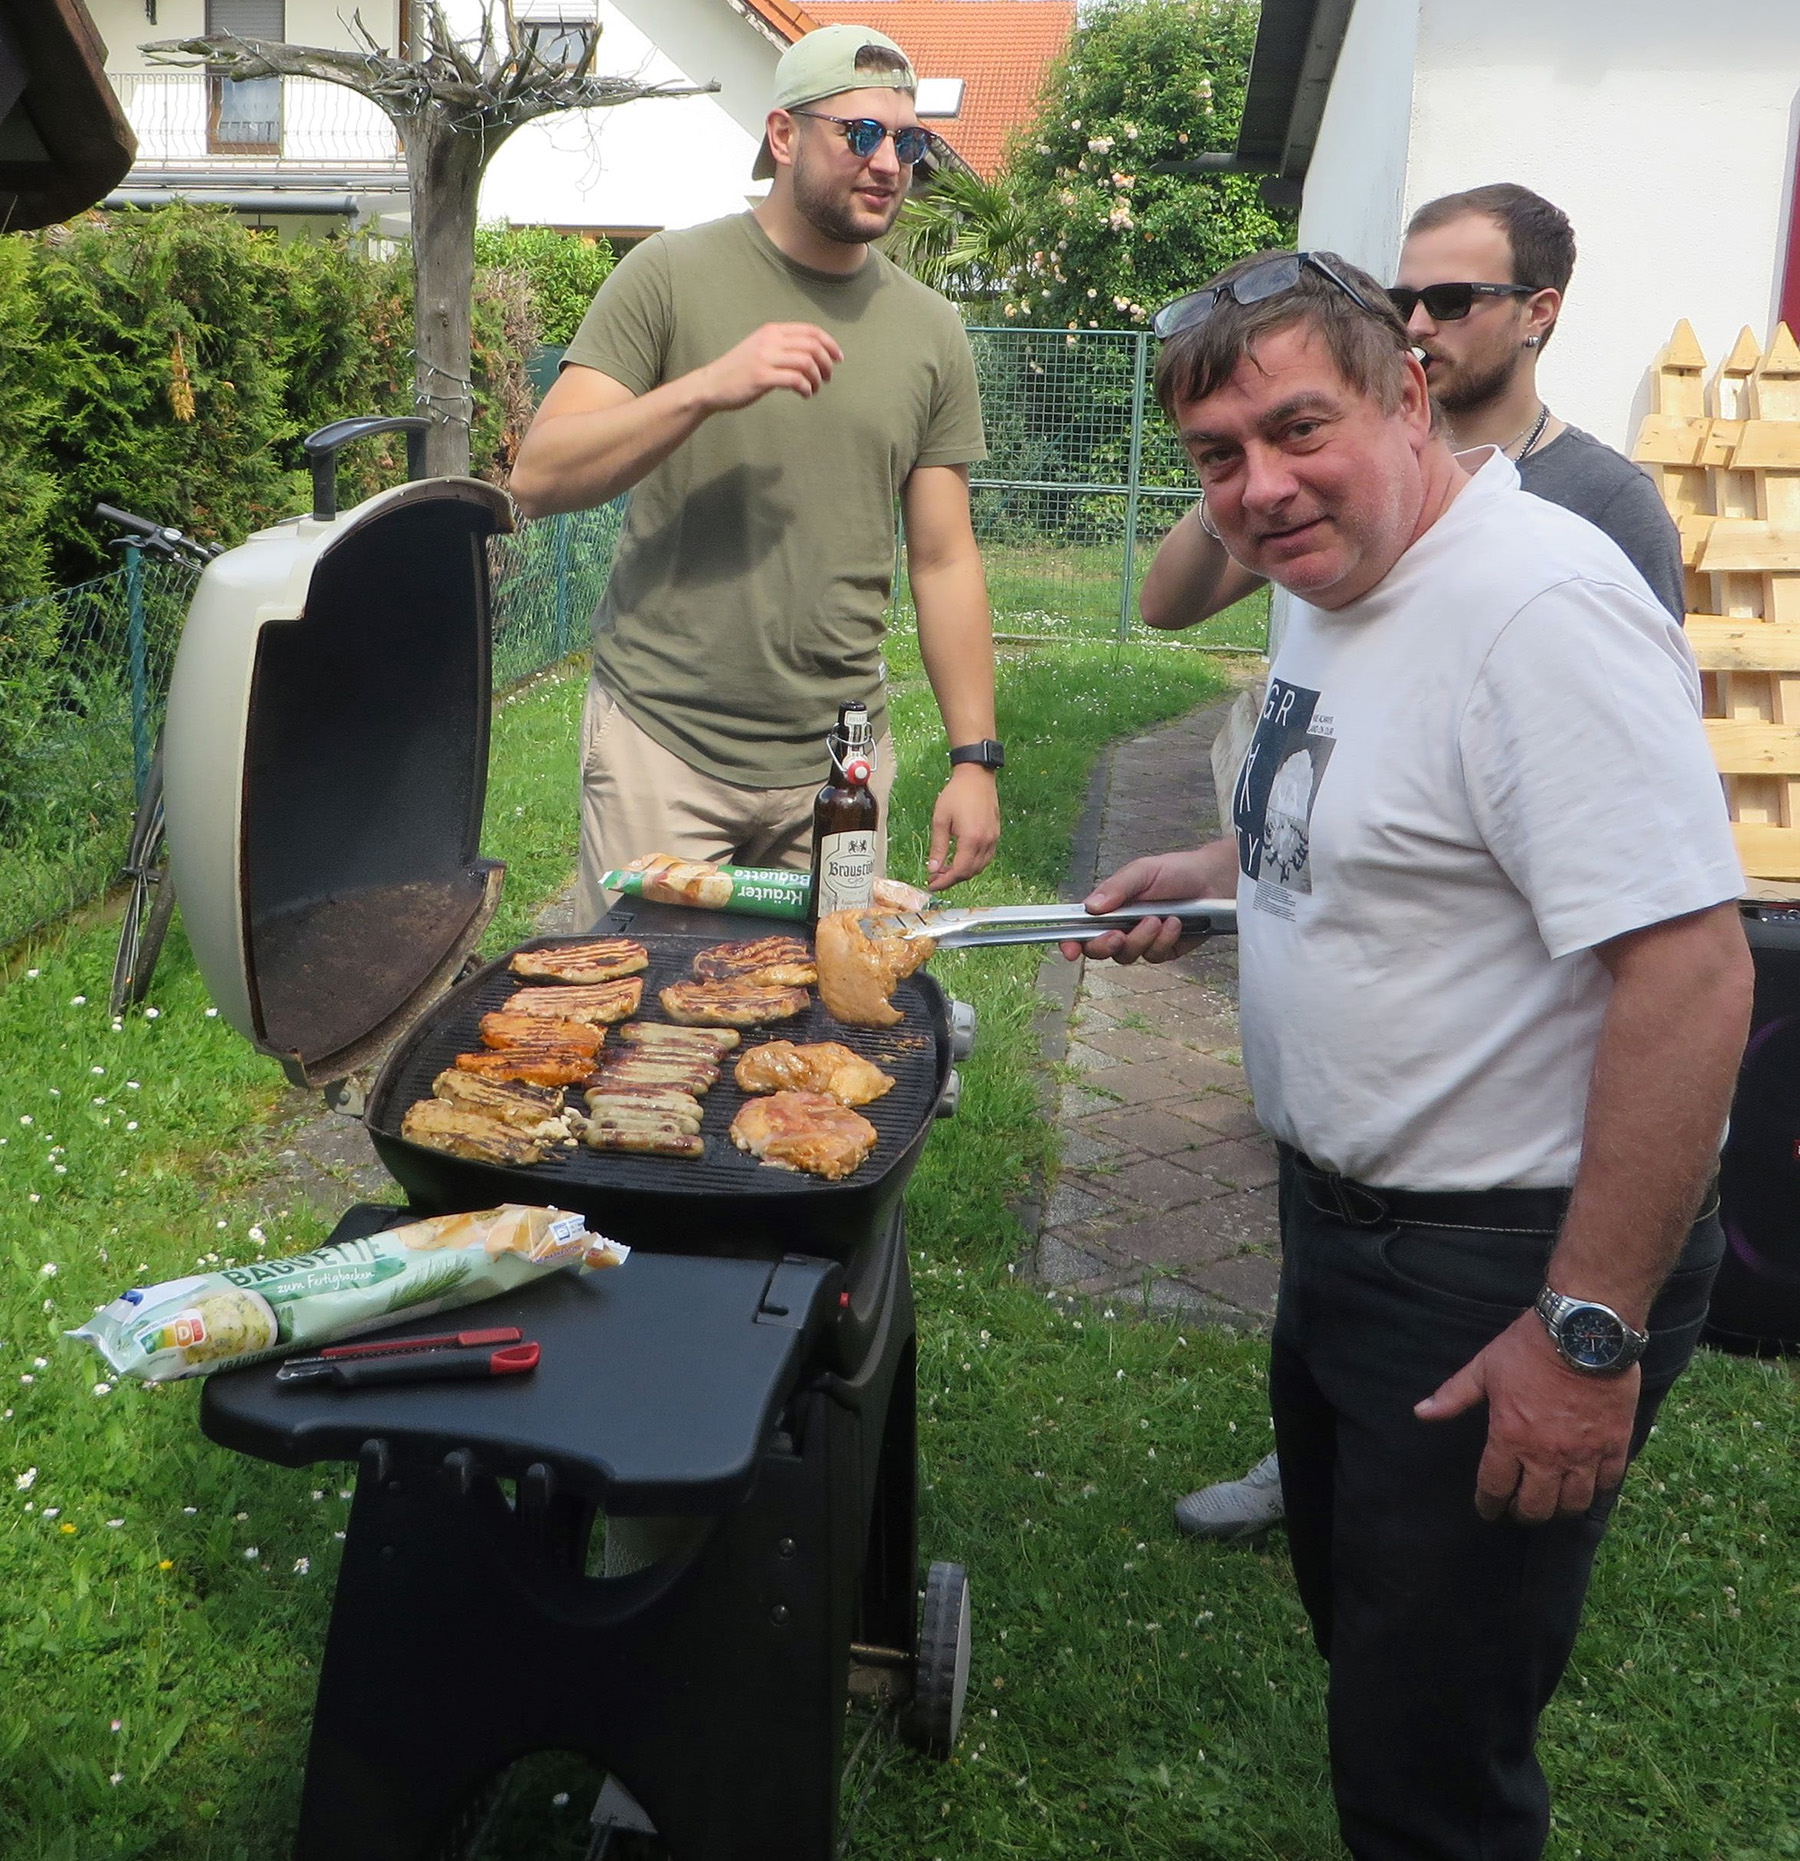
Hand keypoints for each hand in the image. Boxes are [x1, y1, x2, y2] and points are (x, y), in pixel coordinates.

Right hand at [697, 323, 843, 411]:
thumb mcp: (761, 349)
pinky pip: (795, 380)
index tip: (838, 358)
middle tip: (828, 378)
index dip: (830, 343)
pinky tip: (805, 395)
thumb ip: (782, 347)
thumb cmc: (739, 371)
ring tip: (814, 389)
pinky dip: (806, 388)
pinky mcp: (761, 377)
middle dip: (827, 363)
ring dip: (817, 378)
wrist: (712, 385)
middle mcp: (770, 340)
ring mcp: (765, 358)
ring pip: (807, 362)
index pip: (810, 330)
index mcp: (772, 331)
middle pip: (812, 345)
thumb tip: (813, 354)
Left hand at [925, 765, 999, 888]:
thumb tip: (932, 869)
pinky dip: (973, 864)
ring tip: (945, 869)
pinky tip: (960, 859)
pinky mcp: (996, 834)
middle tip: (936, 877)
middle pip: (970, 872)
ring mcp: (993, 839)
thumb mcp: (940, 820)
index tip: (932, 885)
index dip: (945, 882)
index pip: (959, 871)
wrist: (976, 776)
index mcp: (971, 839)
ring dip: (963, 872)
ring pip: (980, 867)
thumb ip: (937, 847)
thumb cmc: (956, 794)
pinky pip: (986, 857)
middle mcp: (986, 842)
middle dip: (952, 879)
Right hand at [1058, 844, 1236, 963]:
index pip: (1081, 927)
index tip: (1070, 950)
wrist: (1214, 881)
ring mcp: (1142, 940)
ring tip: (1159, 919)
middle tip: (1118, 935)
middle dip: (1105, 945)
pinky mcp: (1163, 950)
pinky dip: (1163, 940)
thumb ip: (1117, 888)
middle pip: (1098, 949)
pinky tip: (1175, 924)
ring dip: (1141, 939)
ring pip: (1127, 956)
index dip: (1071, 941)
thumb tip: (1090, 907)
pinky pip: (1154, 956)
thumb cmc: (1175, 871)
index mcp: (1109, 906)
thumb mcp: (1142, 872)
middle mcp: (1121, 925)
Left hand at [1414, 1310, 1637, 1522]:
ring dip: (1559, 1509)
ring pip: (1573, 1504)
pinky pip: (1607, 1484)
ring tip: (1552, 1503)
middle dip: (1523, 1513)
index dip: (1488, 1504)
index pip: (1495, 1487)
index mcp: (1510, 1437)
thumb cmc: (1529, 1348)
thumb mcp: (1484, 1368)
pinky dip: (1595, 1492)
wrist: (1585, 1332)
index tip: (1487, 1510)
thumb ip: (1454, 1395)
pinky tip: (1587, 1488)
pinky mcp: (1615, 1446)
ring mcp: (1584, 1454)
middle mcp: (1547, 1455)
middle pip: (1536, 1507)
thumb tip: (1422, 1412)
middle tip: (1519, 1508)